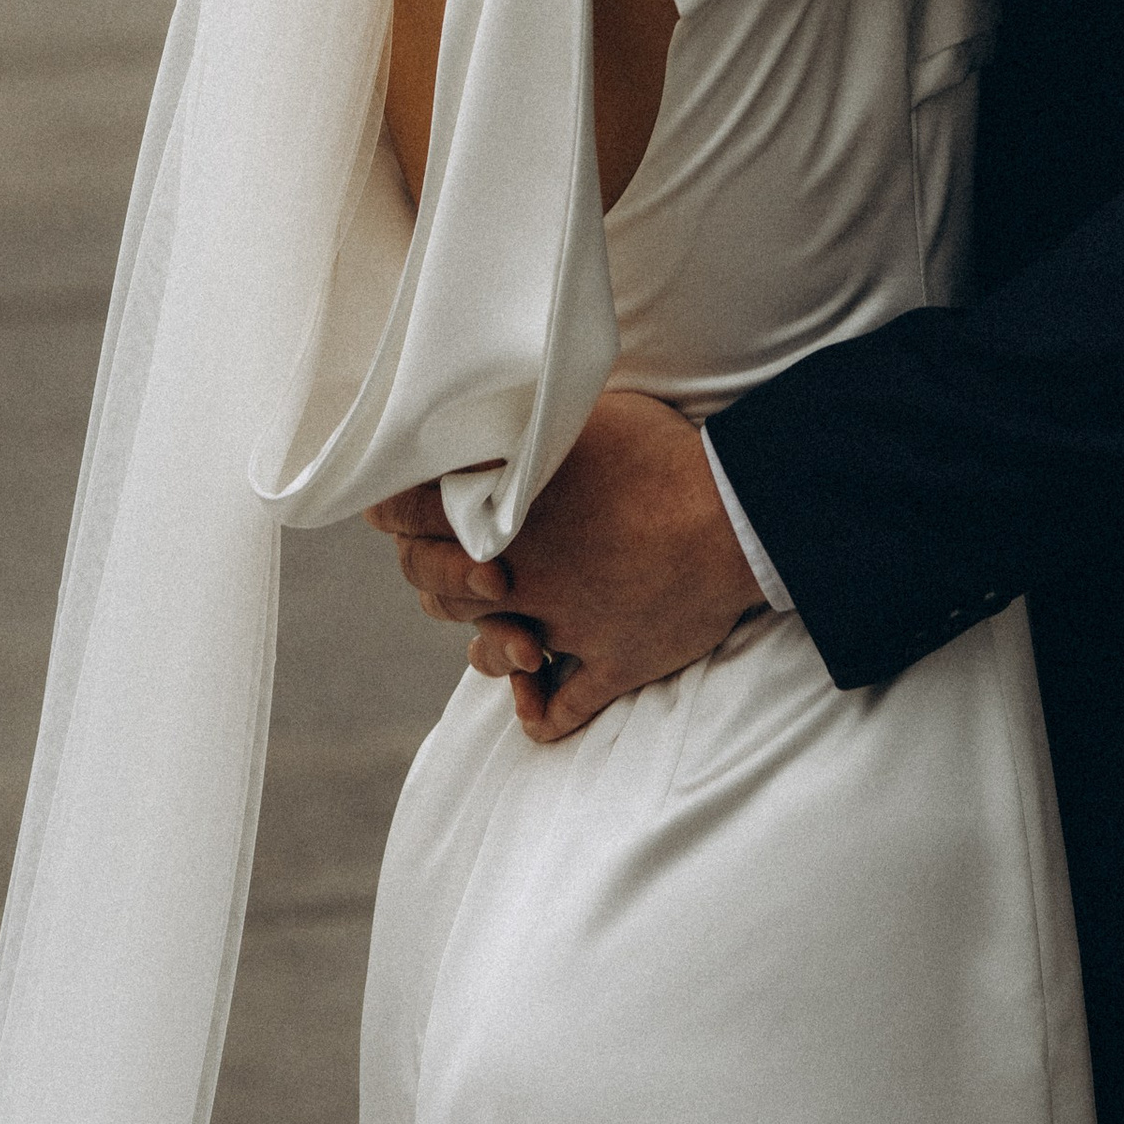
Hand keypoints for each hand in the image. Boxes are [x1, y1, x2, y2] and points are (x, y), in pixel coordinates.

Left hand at [367, 389, 763, 745]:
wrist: (736, 514)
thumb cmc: (662, 452)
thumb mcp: (584, 413)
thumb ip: (528, 425)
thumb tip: (497, 412)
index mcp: (505, 509)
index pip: (408, 515)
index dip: (393, 511)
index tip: (388, 508)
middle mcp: (519, 574)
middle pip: (434, 589)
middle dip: (430, 574)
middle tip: (446, 562)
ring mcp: (560, 628)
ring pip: (487, 653)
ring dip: (485, 641)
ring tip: (501, 627)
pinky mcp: (606, 667)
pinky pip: (554, 711)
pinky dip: (538, 708)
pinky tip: (534, 694)